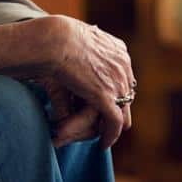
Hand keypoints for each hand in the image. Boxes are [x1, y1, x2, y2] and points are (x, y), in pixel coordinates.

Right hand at [43, 16, 134, 148]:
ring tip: (104, 137)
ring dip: (110, 126)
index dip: (115, 92)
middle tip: (106, 123)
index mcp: (119, 51)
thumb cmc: (57, 37)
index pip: (124, 78)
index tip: (107, 102)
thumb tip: (86, 46)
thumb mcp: (79, 40)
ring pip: (121, 112)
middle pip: (126, 96)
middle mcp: (123, 66)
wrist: (55, 40)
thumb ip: (85, 47)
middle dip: (117, 109)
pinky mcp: (107, 98)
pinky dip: (110, 135)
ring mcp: (117, 82)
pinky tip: (104, 144)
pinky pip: (115, 123)